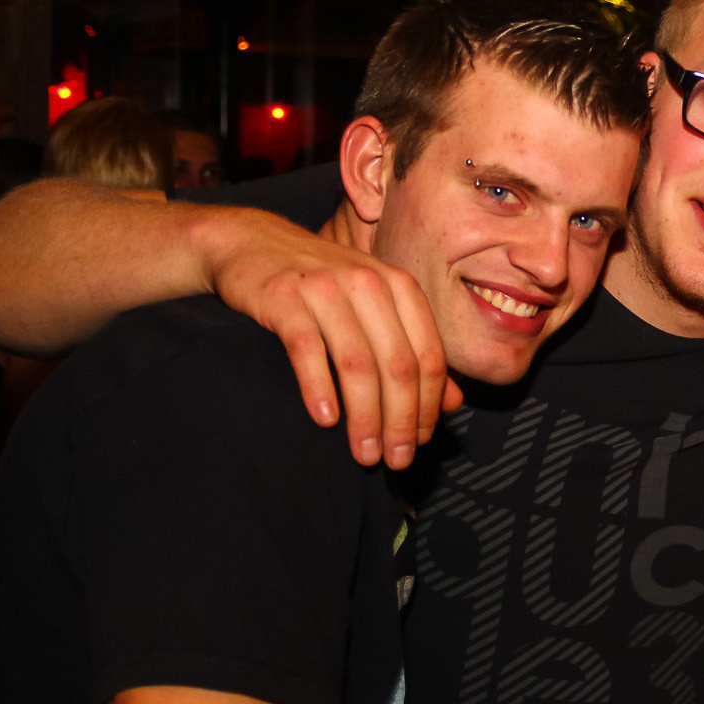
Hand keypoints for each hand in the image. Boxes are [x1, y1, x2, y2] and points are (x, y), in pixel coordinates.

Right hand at [203, 211, 460, 467]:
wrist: (252, 243)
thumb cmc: (319, 285)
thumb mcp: (373, 310)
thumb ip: (412, 350)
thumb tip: (450, 403)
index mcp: (400, 287)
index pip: (429, 357)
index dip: (428, 407)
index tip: (419, 443)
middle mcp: (369, 283)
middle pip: (399, 365)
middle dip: (400, 421)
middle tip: (394, 460)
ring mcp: (326, 287)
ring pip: (358, 362)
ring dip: (365, 417)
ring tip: (363, 454)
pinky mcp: (283, 296)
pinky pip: (307, 348)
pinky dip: (319, 387)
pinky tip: (325, 419)